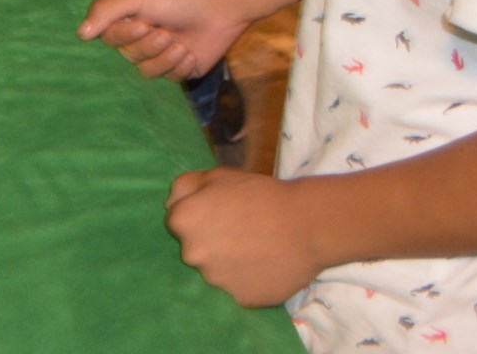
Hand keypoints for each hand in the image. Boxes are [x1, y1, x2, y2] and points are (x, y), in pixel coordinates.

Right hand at [81, 0, 255, 82]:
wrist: (220, 6)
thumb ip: (105, 10)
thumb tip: (80, 34)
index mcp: (127, 20)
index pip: (110, 39)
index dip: (126, 36)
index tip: (143, 23)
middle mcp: (141, 39)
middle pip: (129, 57)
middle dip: (148, 46)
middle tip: (166, 32)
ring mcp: (161, 55)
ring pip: (148, 72)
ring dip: (165, 58)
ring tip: (181, 43)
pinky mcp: (180, 69)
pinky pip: (170, 80)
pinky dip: (180, 67)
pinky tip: (191, 53)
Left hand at [166, 170, 320, 307]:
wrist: (306, 225)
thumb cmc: (260, 195)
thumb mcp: (218, 176)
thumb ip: (185, 187)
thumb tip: (170, 205)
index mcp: (182, 222)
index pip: (177, 223)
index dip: (198, 218)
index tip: (219, 216)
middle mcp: (192, 254)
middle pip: (193, 250)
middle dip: (209, 243)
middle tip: (238, 234)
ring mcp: (215, 281)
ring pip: (213, 273)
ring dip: (226, 264)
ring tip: (253, 251)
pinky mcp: (239, 300)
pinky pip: (236, 290)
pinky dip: (245, 281)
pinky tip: (262, 267)